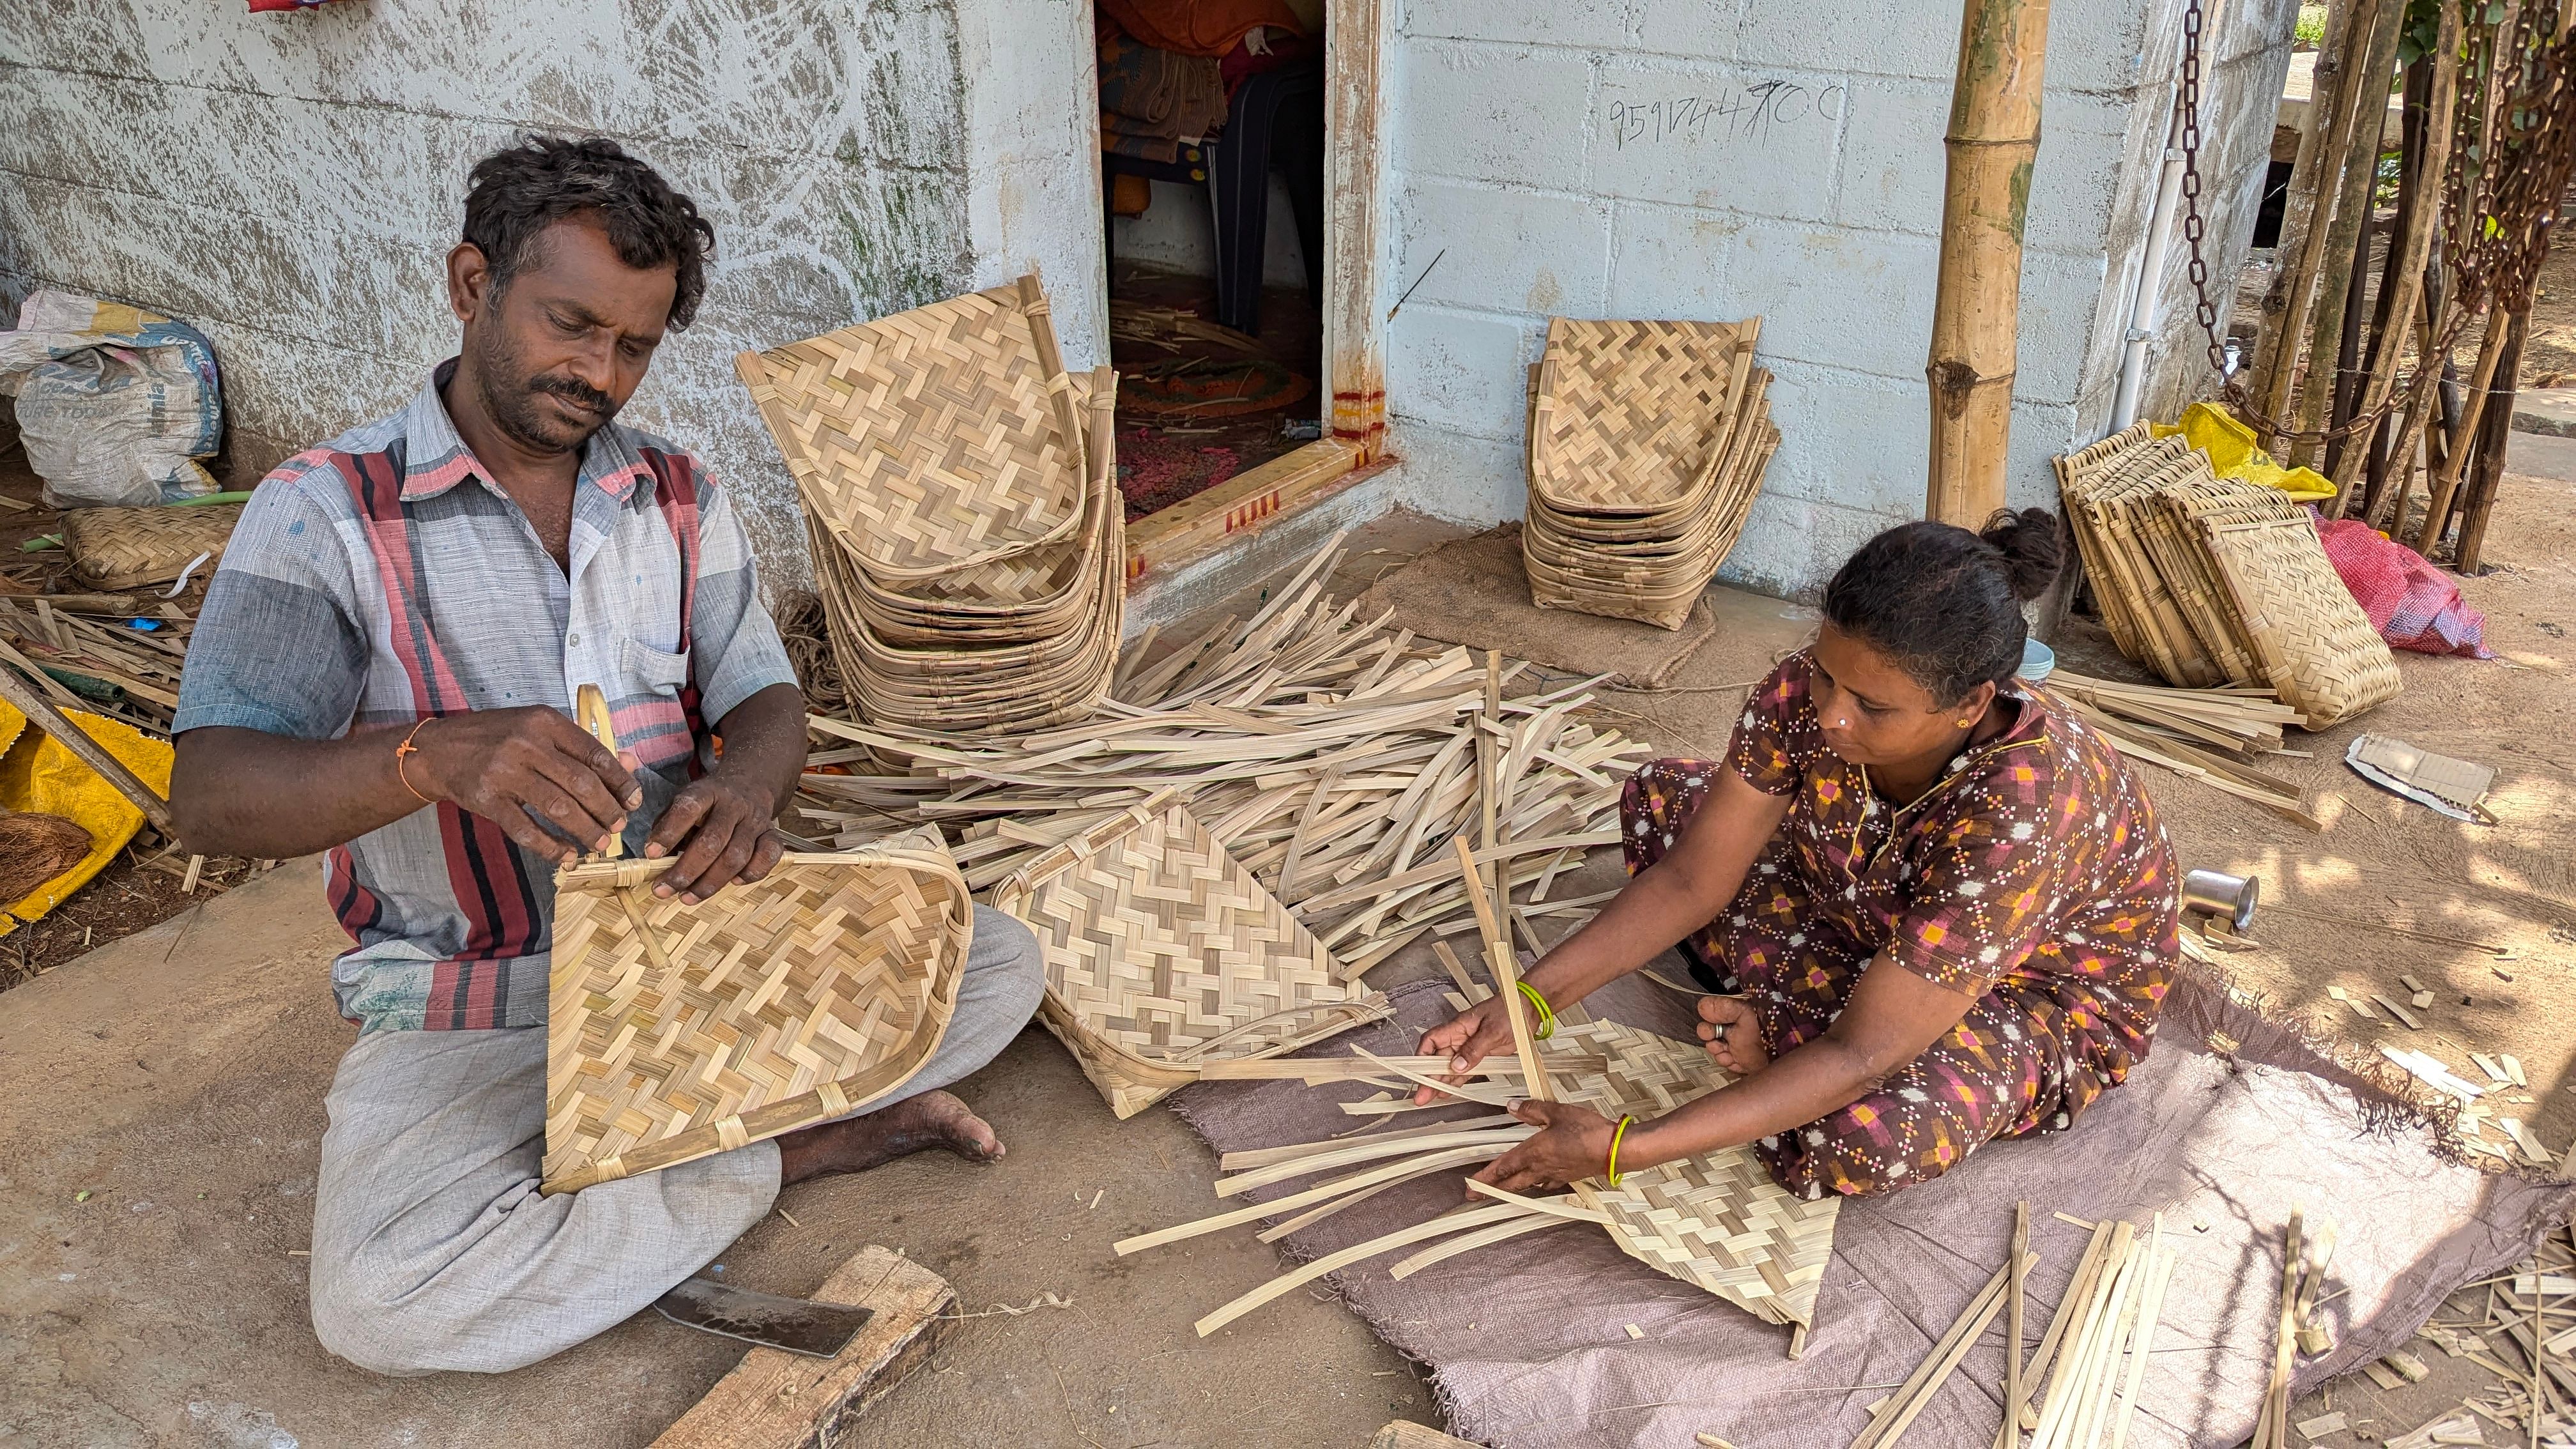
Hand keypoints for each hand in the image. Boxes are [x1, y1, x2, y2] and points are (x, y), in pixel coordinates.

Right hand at [412, 707, 640, 864]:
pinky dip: (550, 846)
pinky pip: (525, 829)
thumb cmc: (497, 737)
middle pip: (581, 783)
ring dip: (585, 830)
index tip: (634, 800)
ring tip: (599, 843)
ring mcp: (504, 772)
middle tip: (619, 826)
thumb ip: (582, 746)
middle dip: (607, 810)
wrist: (439, 750)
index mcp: (545, 722)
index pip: (595, 753)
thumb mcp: (539, 730)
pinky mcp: (486, 799)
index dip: (621, 781)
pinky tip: (566, 855)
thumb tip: (631, 762)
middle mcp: (526, 744)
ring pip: (558, 808)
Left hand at [646, 774, 787, 902]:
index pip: (688, 808)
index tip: (651, 854)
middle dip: (686, 871)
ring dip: (710, 883)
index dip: (669, 833)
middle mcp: (733, 805)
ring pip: (737, 856)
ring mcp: (755, 821)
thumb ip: (668, 826)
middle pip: (712, 841)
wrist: (750, 785)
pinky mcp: (772, 834)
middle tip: (665, 889)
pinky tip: (733, 882)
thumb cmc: (709, 803)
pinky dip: (750, 874)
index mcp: (707, 792)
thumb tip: (656, 860)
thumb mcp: (684, 802)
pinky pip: (767, 858)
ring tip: (688, 897)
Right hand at [1411, 994, 1520, 1105]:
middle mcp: (1460, 1038)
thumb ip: (1474, 1049)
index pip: (1432, 1040)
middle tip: (1422, 1095)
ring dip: (1440, 1082)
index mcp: (1458, 1026)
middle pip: (1438, 1058)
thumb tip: (1456, 1066)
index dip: (1422, 1056)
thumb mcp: (1492, 1030)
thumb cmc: (1511, 1010)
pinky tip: (1447, 1091)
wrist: (1529, 1010)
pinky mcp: (1481, 1057)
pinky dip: (1455, 1082)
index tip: (1417, 1071)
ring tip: (1430, 1098)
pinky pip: (1464, 1071)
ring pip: (1449, 1067)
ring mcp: (1470, 1048)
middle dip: (1428, 1077)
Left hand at [1471, 1099, 1620, 1193]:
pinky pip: (1546, 1184)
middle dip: (1491, 1189)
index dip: (1485, 1176)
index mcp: (1534, 1152)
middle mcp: (1541, 1168)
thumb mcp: (1557, 1112)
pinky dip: (1536, 1184)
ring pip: (1527, 1184)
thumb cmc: (1587, 1130)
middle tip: (1475, 1196)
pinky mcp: (1568, 1177)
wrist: (1614, 1149)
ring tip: (1501, 1188)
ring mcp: (1555, 1175)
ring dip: (1511, 1187)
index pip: (1503, 1167)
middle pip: (1510, 1183)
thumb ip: (1532, 1109)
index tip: (1470, 1185)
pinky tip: (1537, 1181)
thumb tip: (1511, 1106)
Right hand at [1695, 994, 1768, 1074]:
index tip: (1711, 1021)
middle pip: (1708, 1031)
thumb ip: (1724, 1007)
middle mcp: (1734, 1028)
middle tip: (1714, 1037)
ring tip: (1726, 1051)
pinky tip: (1734, 1060)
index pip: (1712, 1012)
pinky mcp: (1740, 1062)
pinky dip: (1726, 1062)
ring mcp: (1736, 1046)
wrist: (1781, 1054)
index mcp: (1735, 1013)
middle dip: (1707, 1033)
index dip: (1708, 1017)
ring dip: (1716, 1050)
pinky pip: (1724, 1063)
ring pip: (1714, 1048)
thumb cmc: (1764, 1029)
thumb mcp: (1745, 1012)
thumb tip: (1702, 1007)